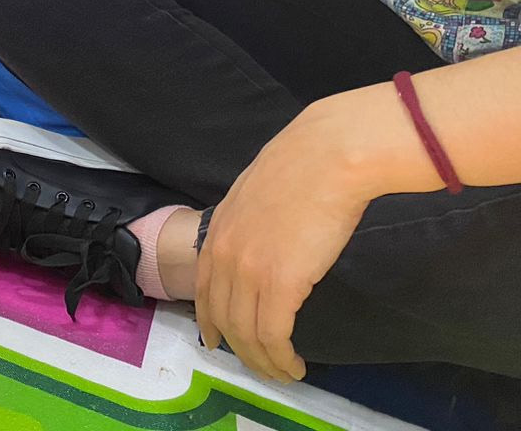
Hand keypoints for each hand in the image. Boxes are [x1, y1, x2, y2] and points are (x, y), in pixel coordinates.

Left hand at [195, 106, 369, 383]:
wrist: (327, 157)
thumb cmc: (302, 166)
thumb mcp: (255, 193)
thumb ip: (247, 221)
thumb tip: (259, 237)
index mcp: (218, 231)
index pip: (203, 288)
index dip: (209, 320)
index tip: (215, 340)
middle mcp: (225, 254)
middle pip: (223, 317)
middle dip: (240, 349)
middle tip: (261, 367)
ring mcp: (249, 270)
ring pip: (247, 333)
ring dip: (264, 361)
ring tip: (282, 373)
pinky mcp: (281, 284)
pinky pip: (273, 335)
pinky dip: (281, 357)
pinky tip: (295, 364)